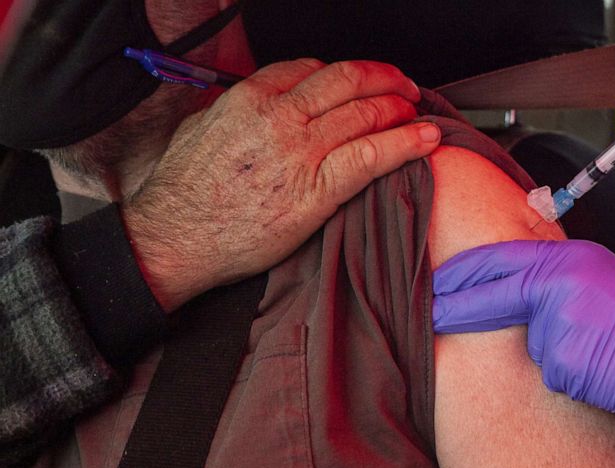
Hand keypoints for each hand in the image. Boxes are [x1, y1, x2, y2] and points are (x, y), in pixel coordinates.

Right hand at [123, 59, 440, 310]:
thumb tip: (254, 110)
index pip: (311, 69)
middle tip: (403, 86)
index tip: (359, 81)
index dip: (345, 74)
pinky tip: (426, 138)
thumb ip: (234, 113)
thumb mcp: (200, 131)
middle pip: (347, 81)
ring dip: (399, 107)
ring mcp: (302, 152)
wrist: (175, 239)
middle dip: (383, 78)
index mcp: (250, 98)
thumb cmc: (183, 195)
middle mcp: (280, 117)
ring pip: (366, 114)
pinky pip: (372, 156)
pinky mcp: (319, 190)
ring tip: (417, 109)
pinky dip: (406, 143)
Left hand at [432, 240, 614, 432]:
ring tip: (597, 347)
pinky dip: (567, 373)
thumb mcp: (602, 277)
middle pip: (494, 295)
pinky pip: (549, 371)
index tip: (439, 281)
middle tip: (434, 313)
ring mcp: (560, 325)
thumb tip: (511, 286)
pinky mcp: (563, 363)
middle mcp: (561, 284)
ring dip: (549, 350)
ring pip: (528, 342)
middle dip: (457, 306)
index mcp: (571, 258)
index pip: (502, 259)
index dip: (464, 272)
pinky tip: (599, 368)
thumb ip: (557, 277)